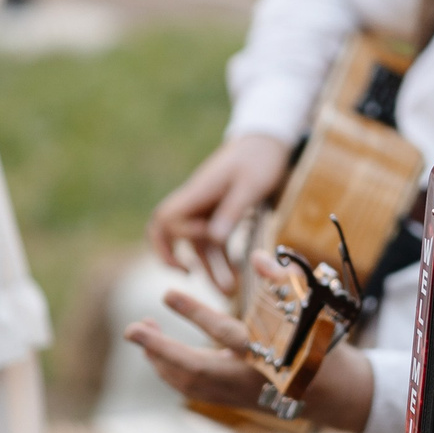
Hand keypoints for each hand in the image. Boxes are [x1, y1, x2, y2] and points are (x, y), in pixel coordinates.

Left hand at [123, 284, 373, 432]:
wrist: (334, 393)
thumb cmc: (322, 344)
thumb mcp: (312, 311)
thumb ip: (284, 283)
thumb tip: (258, 256)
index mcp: (270, 355)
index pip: (225, 333)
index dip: (194, 313)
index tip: (166, 293)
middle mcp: (251, 380)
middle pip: (196, 369)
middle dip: (161, 349)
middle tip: (131, 329)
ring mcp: (239, 395)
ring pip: (189, 383)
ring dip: (161, 359)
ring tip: (143, 331)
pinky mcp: (232, 401)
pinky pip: (192, 390)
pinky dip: (171, 371)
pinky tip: (158, 353)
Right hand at [147, 132, 291, 289]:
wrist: (268, 140)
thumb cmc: (259, 159)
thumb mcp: (250, 185)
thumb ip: (232, 211)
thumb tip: (212, 238)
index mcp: (197, 192)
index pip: (166, 219)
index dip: (178, 237)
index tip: (207, 241)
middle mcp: (195, 201)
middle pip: (169, 233)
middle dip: (175, 258)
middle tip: (188, 278)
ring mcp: (206, 208)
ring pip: (196, 243)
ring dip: (208, 267)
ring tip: (227, 292)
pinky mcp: (219, 213)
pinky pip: (213, 240)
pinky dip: (221, 259)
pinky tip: (236, 278)